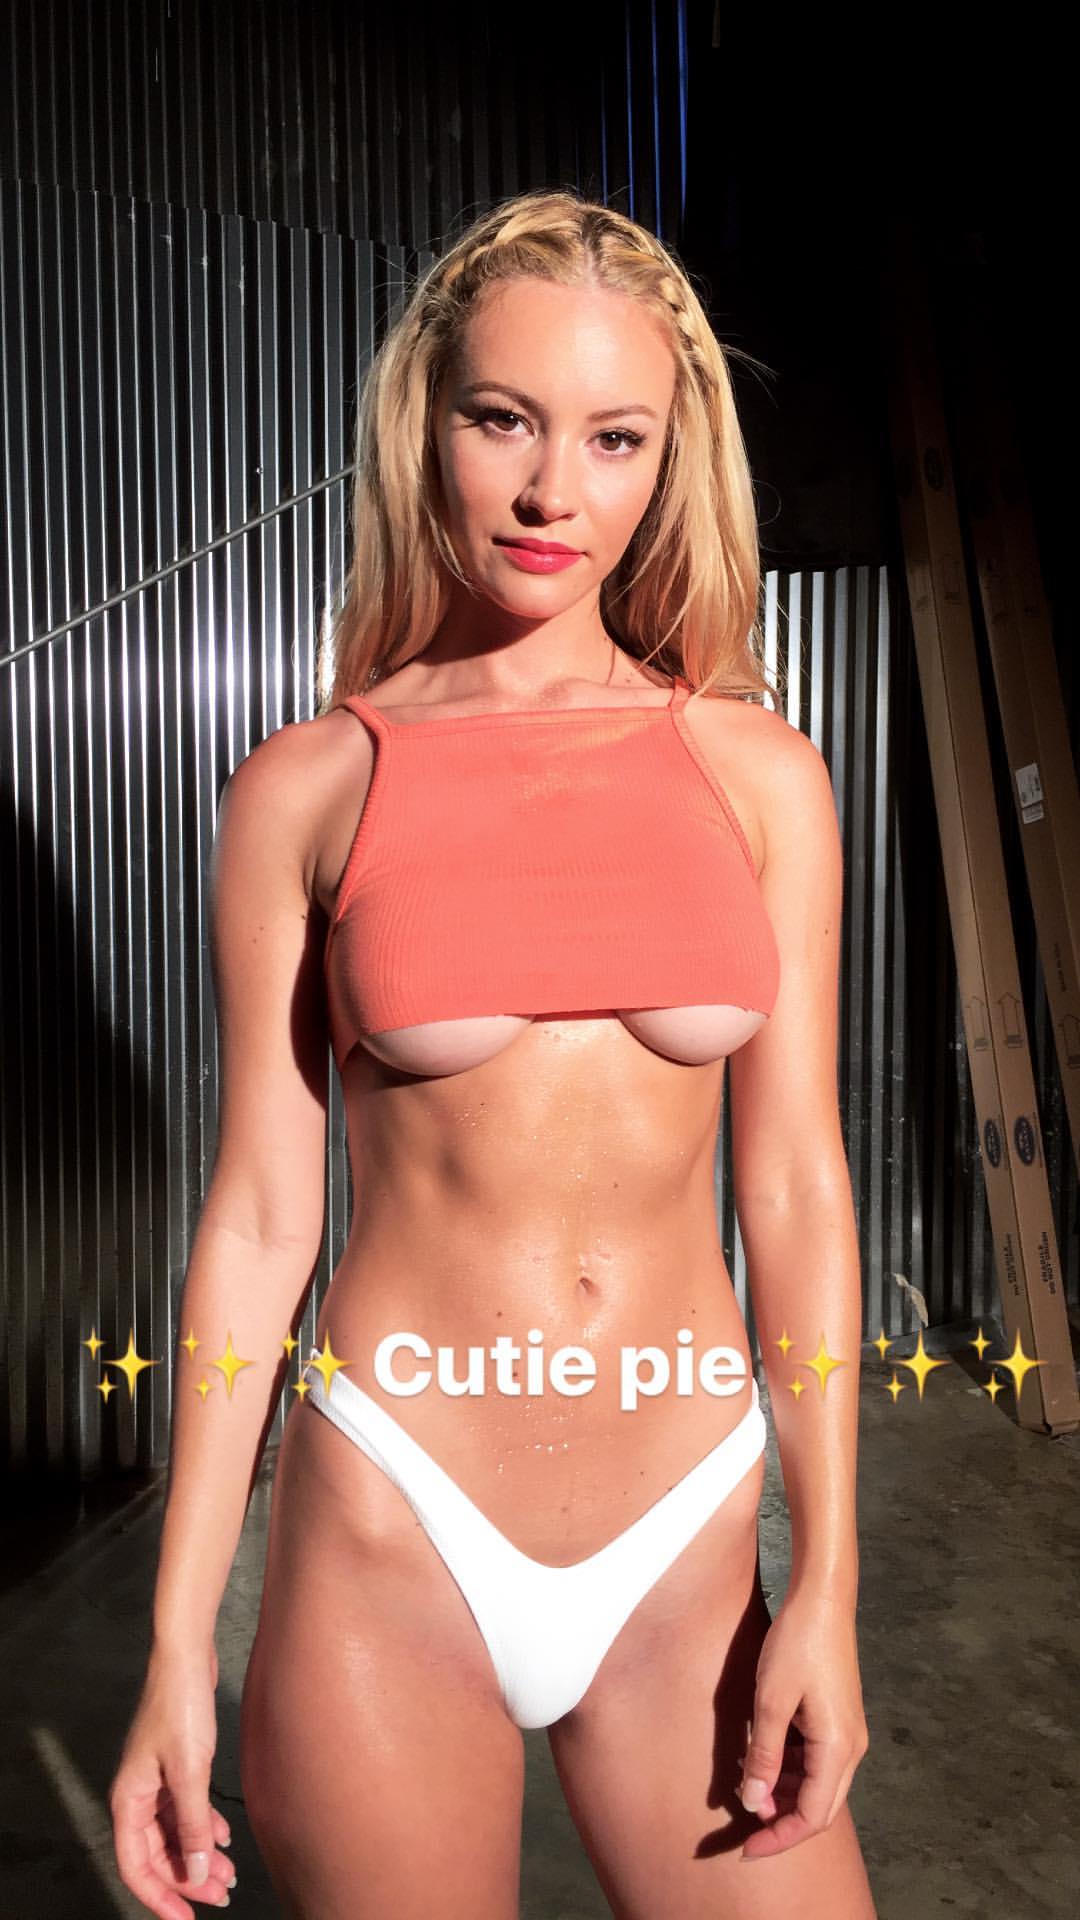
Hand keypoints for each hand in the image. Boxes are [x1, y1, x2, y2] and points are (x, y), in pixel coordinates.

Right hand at [109, 1649, 235, 1916]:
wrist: (187, 1656)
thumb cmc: (181, 1707)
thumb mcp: (190, 1773)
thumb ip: (192, 1825)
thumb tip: (194, 1873)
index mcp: (129, 1801)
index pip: (136, 1866)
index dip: (159, 1897)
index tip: (186, 1919)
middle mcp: (137, 1795)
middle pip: (158, 1853)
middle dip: (187, 1878)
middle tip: (222, 1895)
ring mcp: (156, 1780)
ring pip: (174, 1832)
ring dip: (199, 1854)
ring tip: (229, 1873)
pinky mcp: (175, 1765)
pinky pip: (186, 1809)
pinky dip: (204, 1826)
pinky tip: (225, 1836)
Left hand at [737, 1588, 869, 1860]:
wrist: (823, 1598)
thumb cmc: (797, 1644)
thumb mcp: (771, 1701)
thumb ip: (764, 1756)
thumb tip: (754, 1804)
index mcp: (838, 1749)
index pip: (812, 1817)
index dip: (779, 1838)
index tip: (745, 1850)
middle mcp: (850, 1748)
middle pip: (819, 1807)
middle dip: (782, 1822)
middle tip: (743, 1829)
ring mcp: (847, 1733)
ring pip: (817, 1784)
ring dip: (784, 1792)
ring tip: (745, 1781)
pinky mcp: (837, 1718)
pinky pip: (815, 1760)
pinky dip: (789, 1767)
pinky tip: (761, 1754)